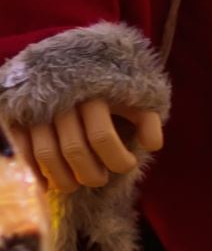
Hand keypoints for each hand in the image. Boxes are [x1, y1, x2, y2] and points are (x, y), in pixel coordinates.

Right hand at [4, 101, 164, 194]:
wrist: (68, 64)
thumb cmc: (107, 89)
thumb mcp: (133, 96)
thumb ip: (147, 118)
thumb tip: (152, 145)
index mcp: (93, 95)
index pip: (103, 137)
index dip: (118, 159)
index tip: (128, 164)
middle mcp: (63, 102)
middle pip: (73, 149)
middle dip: (91, 174)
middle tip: (101, 180)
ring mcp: (38, 111)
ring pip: (47, 154)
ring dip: (63, 179)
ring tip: (77, 186)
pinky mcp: (20, 119)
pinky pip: (25, 151)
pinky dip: (38, 173)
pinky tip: (50, 185)